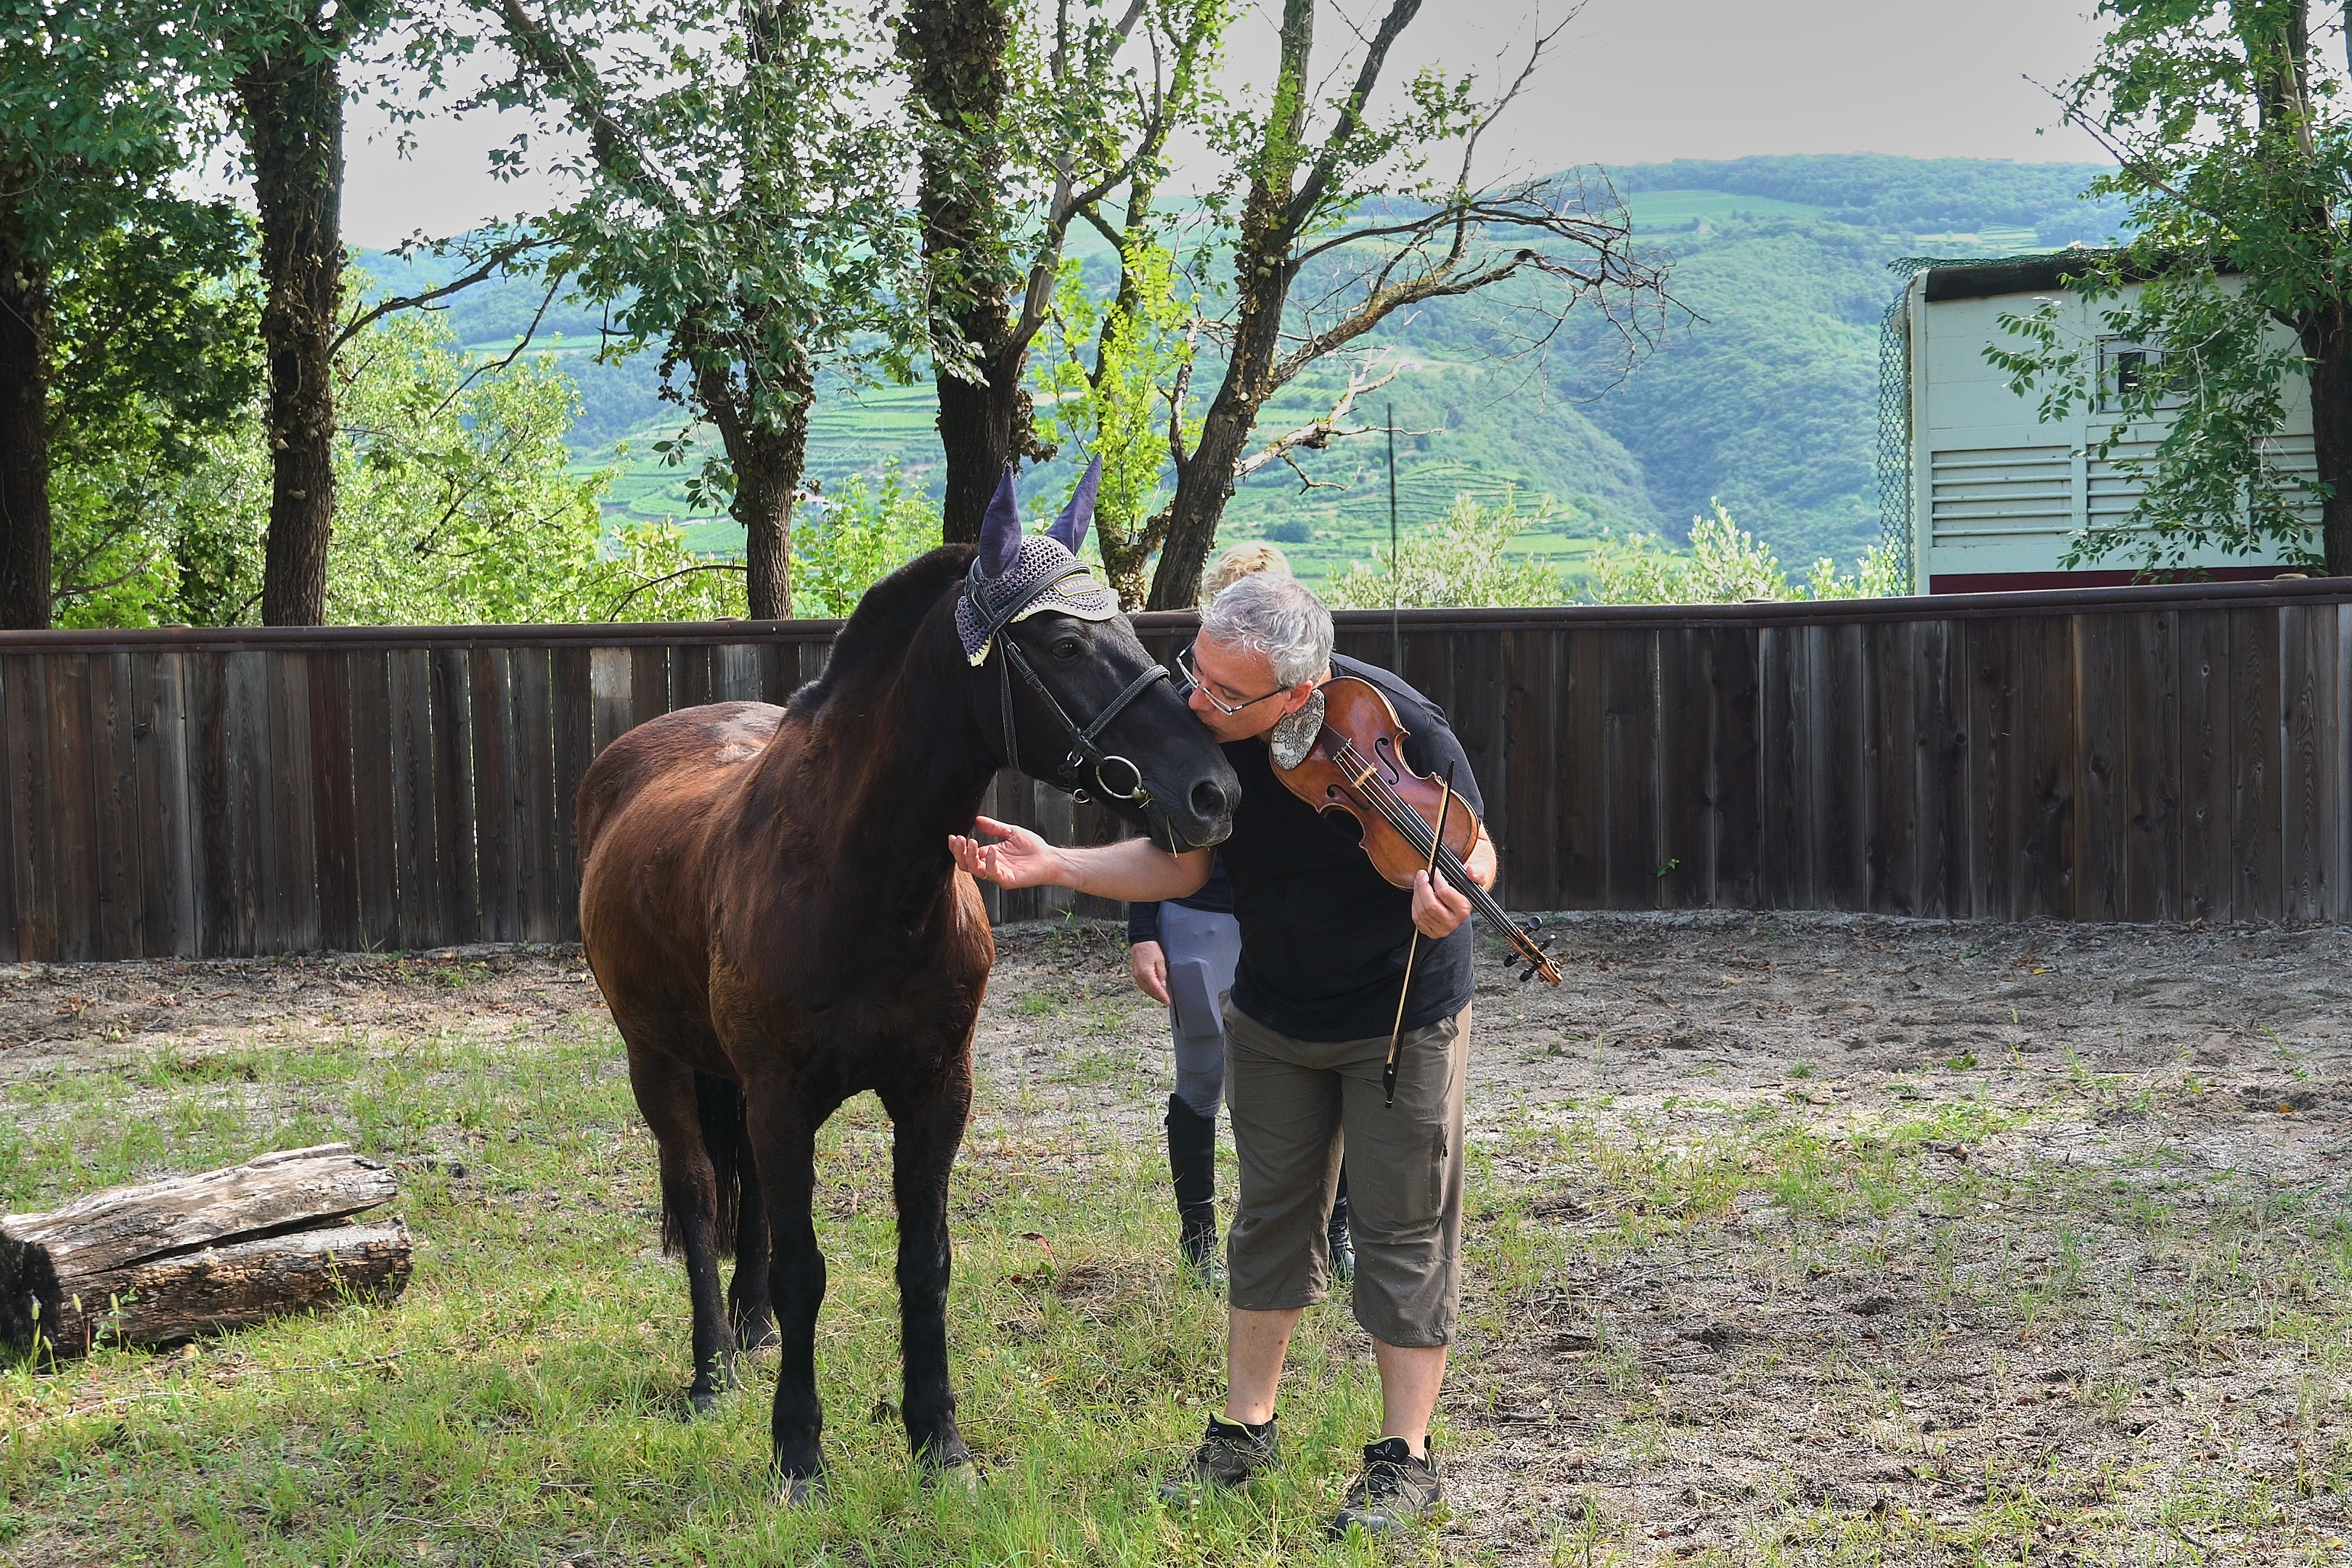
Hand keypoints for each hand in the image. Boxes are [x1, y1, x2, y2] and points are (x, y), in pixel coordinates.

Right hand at [948, 816, 1062, 889]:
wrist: (1049, 858)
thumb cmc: (1032, 847)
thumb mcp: (1009, 832)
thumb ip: (993, 827)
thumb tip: (976, 819)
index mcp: (988, 856)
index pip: (967, 854)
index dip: (958, 847)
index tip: (953, 836)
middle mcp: (990, 866)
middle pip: (966, 864)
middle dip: (959, 852)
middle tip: (959, 839)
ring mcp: (997, 875)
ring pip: (975, 870)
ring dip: (970, 857)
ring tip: (971, 842)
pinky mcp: (1006, 880)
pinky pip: (993, 874)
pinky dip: (989, 862)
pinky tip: (991, 850)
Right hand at [1129, 941, 1168, 1004]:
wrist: (1141, 940)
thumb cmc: (1151, 947)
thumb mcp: (1161, 960)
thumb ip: (1162, 973)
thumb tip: (1163, 985)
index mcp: (1146, 973)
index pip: (1156, 989)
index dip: (1162, 997)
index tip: (1167, 1002)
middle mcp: (1140, 976)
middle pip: (1150, 991)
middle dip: (1158, 997)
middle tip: (1165, 1002)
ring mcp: (1136, 975)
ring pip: (1145, 989)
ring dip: (1153, 994)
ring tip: (1160, 998)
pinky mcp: (1135, 973)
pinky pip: (1142, 985)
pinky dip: (1148, 989)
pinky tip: (1152, 990)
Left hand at [1410, 868, 1472, 938]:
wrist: (1466, 900)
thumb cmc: (1469, 887)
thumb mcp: (1479, 877)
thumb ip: (1478, 872)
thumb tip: (1471, 872)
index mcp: (1464, 909)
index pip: (1444, 893)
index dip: (1436, 879)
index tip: (1433, 870)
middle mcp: (1453, 922)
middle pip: (1430, 905)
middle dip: (1422, 886)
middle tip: (1422, 874)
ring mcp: (1442, 929)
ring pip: (1421, 912)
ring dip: (1417, 893)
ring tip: (1420, 882)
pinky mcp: (1432, 932)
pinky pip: (1417, 919)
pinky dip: (1415, 905)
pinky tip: (1419, 895)